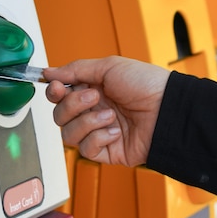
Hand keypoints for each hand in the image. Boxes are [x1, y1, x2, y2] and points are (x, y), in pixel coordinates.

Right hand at [44, 56, 169, 166]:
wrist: (168, 109)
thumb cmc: (146, 85)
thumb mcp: (109, 66)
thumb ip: (75, 69)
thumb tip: (49, 71)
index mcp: (91, 89)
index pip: (59, 95)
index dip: (54, 92)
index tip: (57, 87)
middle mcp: (92, 111)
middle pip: (59, 115)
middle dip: (73, 105)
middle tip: (94, 97)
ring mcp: (98, 131)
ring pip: (68, 134)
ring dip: (87, 122)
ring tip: (110, 115)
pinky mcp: (106, 151)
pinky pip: (86, 149)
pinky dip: (98, 138)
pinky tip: (115, 131)